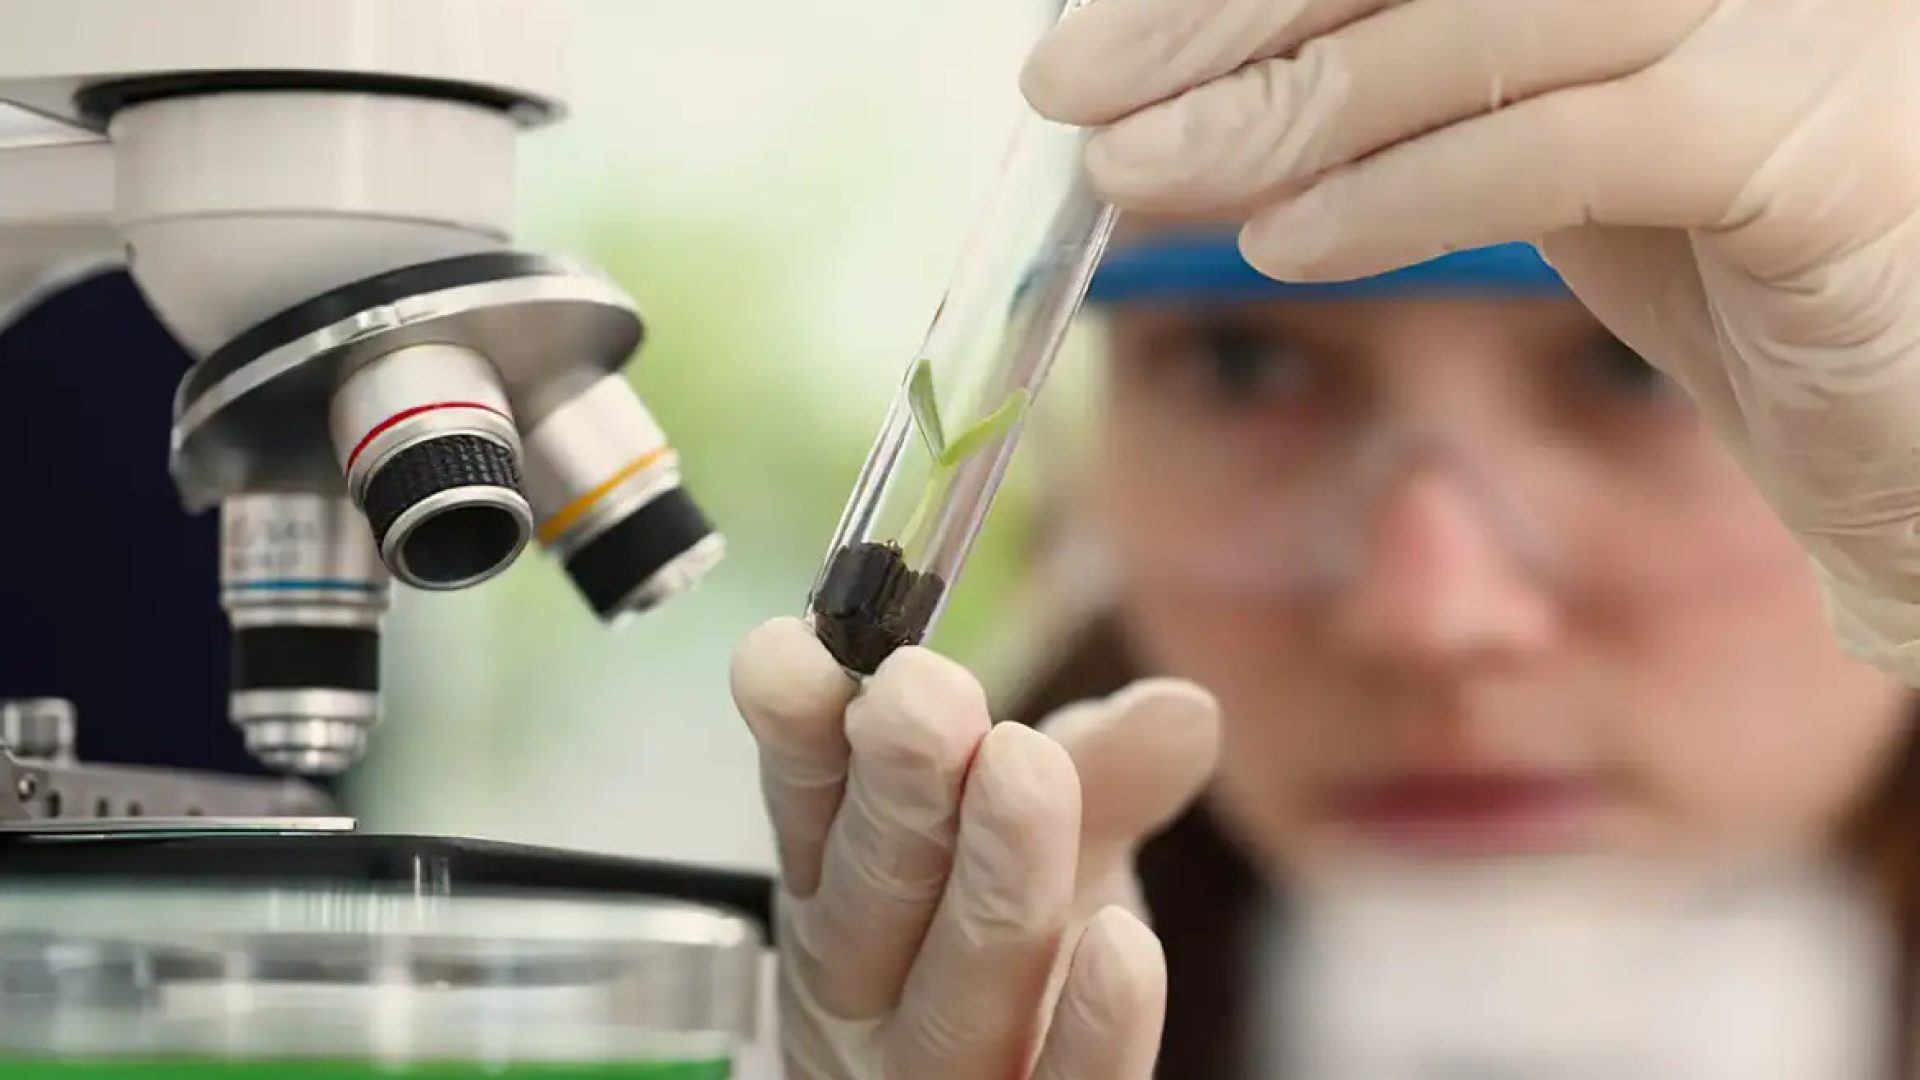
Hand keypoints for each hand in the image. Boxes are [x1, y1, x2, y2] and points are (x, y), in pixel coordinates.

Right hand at [729, 618, 1219, 1077]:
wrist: (1015, 1075)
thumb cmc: (1020, 943)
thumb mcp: (1059, 840)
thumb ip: (1107, 773)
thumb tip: (1187, 707)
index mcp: (841, 888)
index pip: (808, 808)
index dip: (801, 732)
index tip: (793, 650)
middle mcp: (865, 986)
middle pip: (867, 897)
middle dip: (896, 789)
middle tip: (921, 694)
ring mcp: (926, 1074)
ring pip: (948, 997)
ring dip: (987, 880)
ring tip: (1024, 767)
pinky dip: (1089, 1032)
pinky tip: (1125, 945)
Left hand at [1023, 0, 1919, 681]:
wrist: (1912, 418)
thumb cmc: (1726, 266)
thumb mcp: (1542, 142)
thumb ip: (1404, 98)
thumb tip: (1185, 99)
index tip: (1093, 35)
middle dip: (1222, 12)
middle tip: (1074, 92)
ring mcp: (1793, 14)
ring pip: (1485, 23)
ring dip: (1286, 105)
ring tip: (1144, 174)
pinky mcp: (1821, 142)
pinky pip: (1570, 146)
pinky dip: (1409, 195)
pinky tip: (1289, 246)